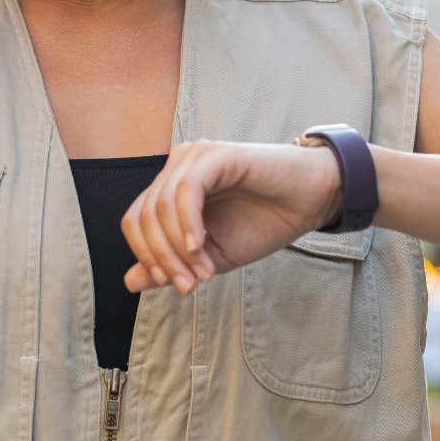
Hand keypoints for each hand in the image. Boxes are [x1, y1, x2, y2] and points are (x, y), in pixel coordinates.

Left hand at [120, 139, 341, 294]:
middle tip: (190, 285)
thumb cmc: (262, 223)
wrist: (309, 201)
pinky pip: (186, 190)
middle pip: (143, 216)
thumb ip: (172, 263)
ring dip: (178, 248)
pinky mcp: (217, 154)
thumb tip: (129, 281)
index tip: (177, 286)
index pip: (135, 221)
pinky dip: (188, 223)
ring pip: (161, 206)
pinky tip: (201, 246)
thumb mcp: (211, 254)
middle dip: (163, 258)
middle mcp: (177, 166)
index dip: (148, 258)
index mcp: (170, 186)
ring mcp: (195, 156)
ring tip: (204, 271)